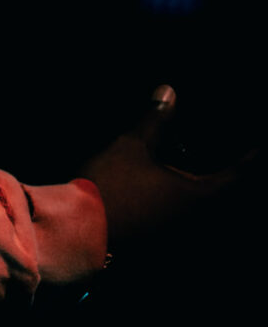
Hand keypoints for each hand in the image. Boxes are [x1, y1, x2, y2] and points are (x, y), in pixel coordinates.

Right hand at [82, 84, 250, 251]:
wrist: (76, 229)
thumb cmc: (111, 187)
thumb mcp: (132, 146)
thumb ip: (154, 120)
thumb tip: (168, 92)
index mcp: (198, 193)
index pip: (238, 173)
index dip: (249, 158)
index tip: (257, 147)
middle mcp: (192, 214)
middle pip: (218, 191)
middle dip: (223, 172)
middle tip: (226, 155)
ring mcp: (172, 227)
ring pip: (194, 202)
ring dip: (194, 184)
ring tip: (189, 164)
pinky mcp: (152, 234)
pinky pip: (173, 211)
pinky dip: (173, 196)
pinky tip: (158, 184)